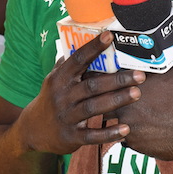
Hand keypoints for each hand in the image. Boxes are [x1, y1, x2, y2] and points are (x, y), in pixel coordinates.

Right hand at [17, 32, 145, 155]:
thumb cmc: (52, 99)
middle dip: (117, 80)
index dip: (93, 47)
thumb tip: (86, 41)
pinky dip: (109, 133)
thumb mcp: (55, 79)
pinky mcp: (71, 136)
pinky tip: (126, 129)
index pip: (78, 60)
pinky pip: (92, 135)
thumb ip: (70, 64)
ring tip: (137, 94)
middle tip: (140, 75)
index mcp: (60, 78)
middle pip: (92, 85)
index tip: (110, 36)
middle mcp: (62, 96)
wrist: (32, 130)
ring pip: (94, 107)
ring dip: (117, 100)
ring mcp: (66, 117)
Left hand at [114, 54, 172, 160]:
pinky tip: (137, 127)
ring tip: (120, 112)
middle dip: (105, 97)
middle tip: (109, 94)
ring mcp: (127, 126)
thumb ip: (167, 56)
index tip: (107, 73)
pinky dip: (129, 132)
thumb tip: (167, 45)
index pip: (105, 75)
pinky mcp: (134, 144)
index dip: (105, 74)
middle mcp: (124, 105)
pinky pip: (123, 136)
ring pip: (110, 121)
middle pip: (102, 100)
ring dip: (115, 116)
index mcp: (131, 83)